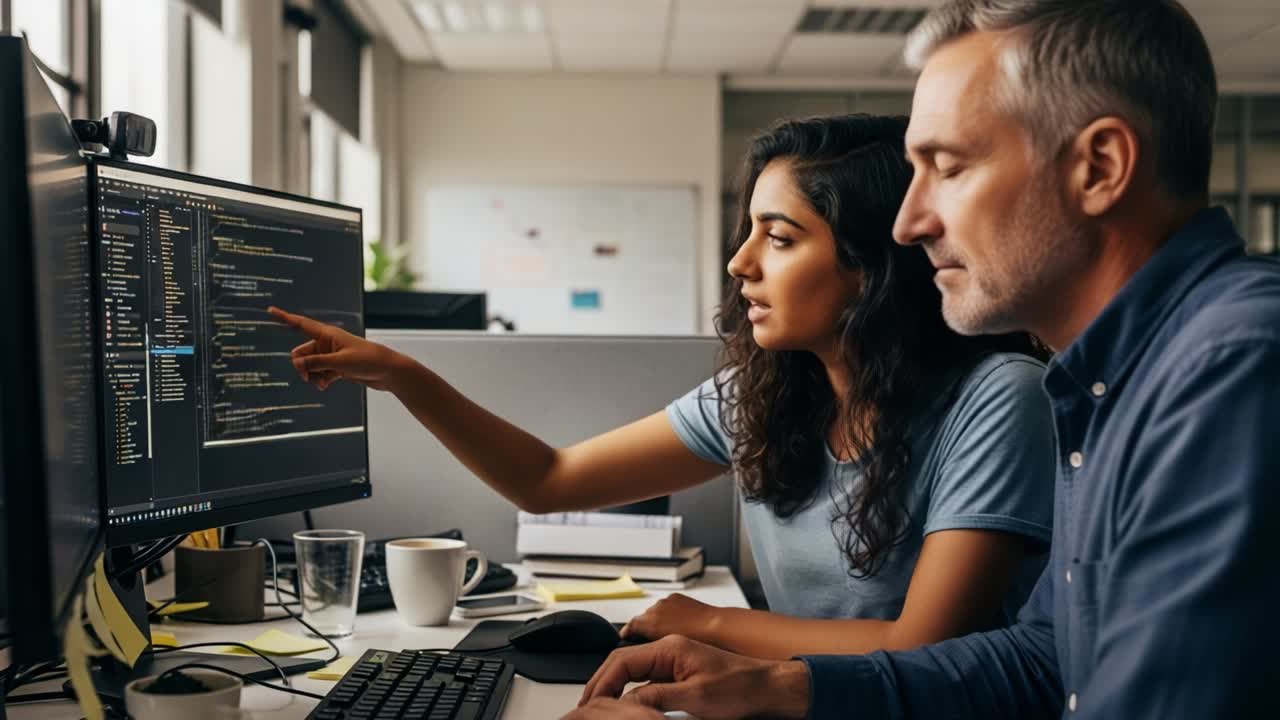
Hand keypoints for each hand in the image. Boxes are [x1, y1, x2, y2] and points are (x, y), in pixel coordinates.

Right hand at [268, 306, 410, 391]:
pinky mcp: (337, 367)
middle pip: (301, 353)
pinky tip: (326, 386)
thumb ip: (316, 363)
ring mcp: (331, 355)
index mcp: (327, 334)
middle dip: (302, 366)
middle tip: (307, 377)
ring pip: (310, 366)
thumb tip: (297, 365)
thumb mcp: (339, 363)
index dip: (284, 317)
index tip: (269, 310)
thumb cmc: (367, 361)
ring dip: (312, 376)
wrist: (388, 371)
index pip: (301, 324)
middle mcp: (327, 343)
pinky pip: (319, 373)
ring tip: (323, 383)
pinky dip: (320, 380)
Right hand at [578, 635, 809, 719]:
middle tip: (588, 707)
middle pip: (623, 663)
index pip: (622, 660)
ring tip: (603, 708)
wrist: (769, 688)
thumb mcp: (695, 697)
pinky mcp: (681, 674)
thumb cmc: (741, 687)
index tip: (591, 702)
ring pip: (634, 672)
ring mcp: (674, 661)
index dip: (602, 682)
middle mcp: (669, 650)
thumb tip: (628, 702)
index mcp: (670, 648)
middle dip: (603, 684)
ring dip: (616, 688)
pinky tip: (629, 707)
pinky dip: (633, 693)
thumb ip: (658, 697)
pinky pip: (648, 681)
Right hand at [621, 594, 719, 642]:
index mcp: (648, 621)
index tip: (629, 645)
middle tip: (656, 646)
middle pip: (642, 621)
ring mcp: (667, 602)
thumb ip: (649, 650)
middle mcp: (655, 609)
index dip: (628, 639)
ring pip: (656, 614)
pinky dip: (671, 616)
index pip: (628, 629)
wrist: (719, 629)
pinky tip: (680, 627)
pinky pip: (668, 607)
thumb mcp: (668, 653)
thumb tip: (638, 650)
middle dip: (646, 632)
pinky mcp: (678, 598)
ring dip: (659, 623)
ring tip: (671, 638)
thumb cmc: (698, 643)